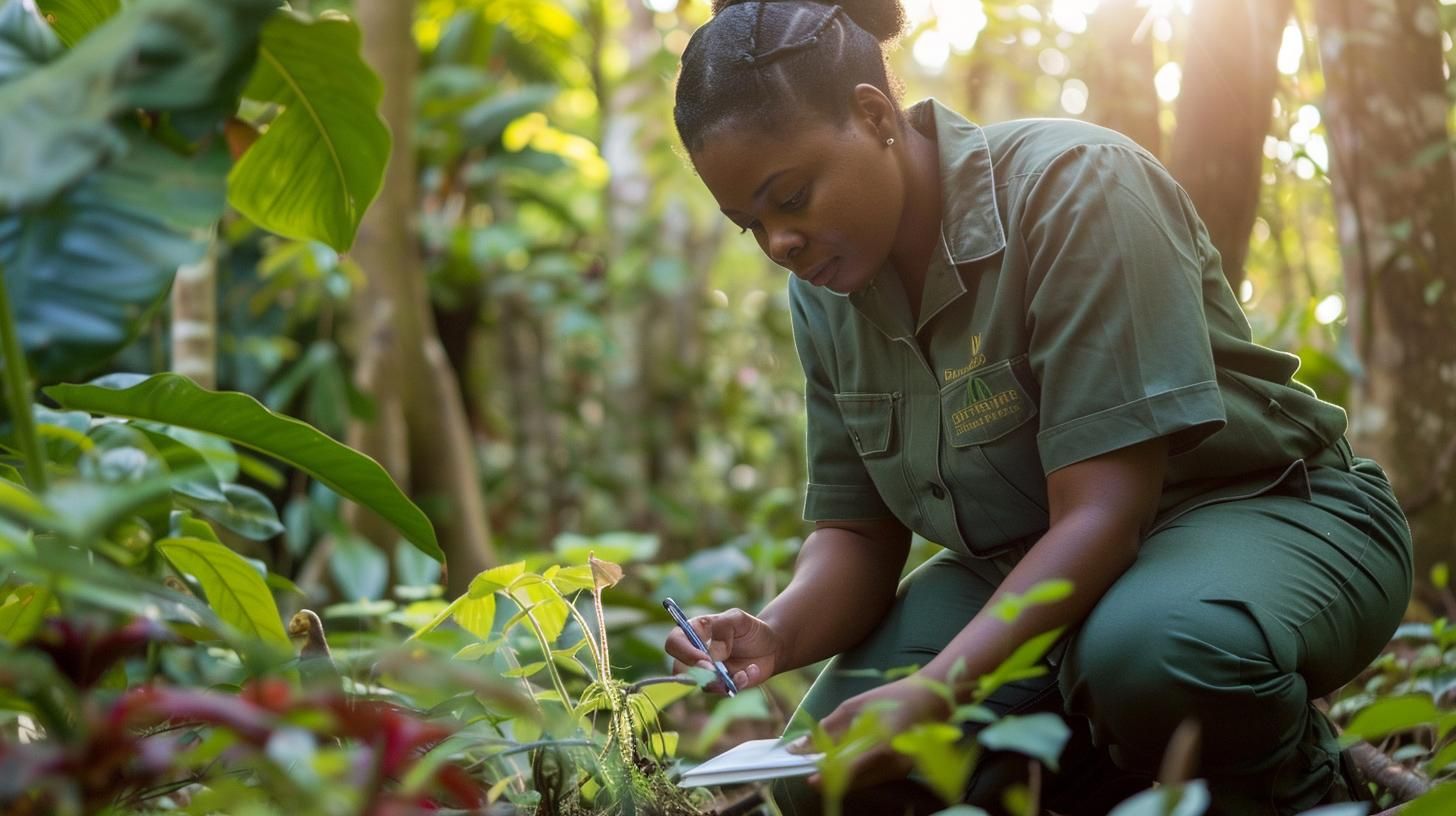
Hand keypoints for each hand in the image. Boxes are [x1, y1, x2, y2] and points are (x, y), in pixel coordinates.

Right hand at [664, 607, 782, 692]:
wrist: (771, 646)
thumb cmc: (750, 628)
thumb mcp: (738, 618)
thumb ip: (723, 627)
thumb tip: (713, 652)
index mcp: (693, 632)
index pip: (674, 643)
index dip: (684, 653)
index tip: (704, 658)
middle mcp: (695, 654)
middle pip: (680, 670)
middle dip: (699, 673)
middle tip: (718, 671)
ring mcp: (707, 673)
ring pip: (702, 685)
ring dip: (722, 682)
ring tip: (743, 673)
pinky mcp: (721, 686)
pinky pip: (723, 691)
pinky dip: (739, 683)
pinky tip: (752, 670)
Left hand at [795, 676, 949, 788]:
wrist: (931, 700)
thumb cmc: (893, 698)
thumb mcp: (854, 707)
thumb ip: (828, 729)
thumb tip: (801, 746)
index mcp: (880, 746)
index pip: (845, 771)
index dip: (824, 776)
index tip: (808, 777)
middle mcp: (892, 765)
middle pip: (852, 781)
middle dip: (832, 776)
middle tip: (816, 765)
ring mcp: (899, 771)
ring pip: (862, 782)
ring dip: (844, 774)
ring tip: (832, 757)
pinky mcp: (902, 772)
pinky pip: (873, 777)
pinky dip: (859, 771)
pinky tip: (853, 756)